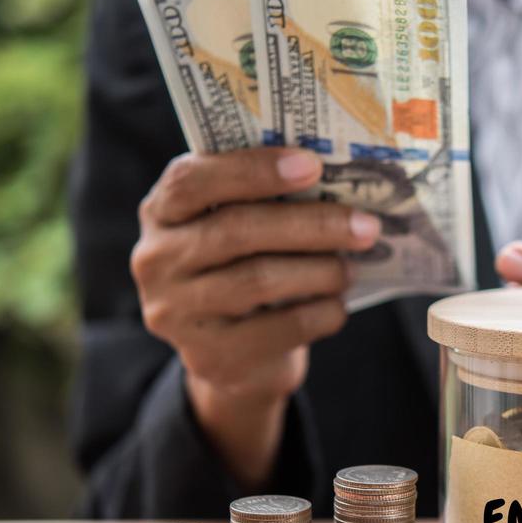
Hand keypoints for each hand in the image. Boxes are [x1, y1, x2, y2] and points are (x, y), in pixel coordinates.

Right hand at [130, 148, 380, 484]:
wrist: (233, 356)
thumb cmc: (243, 269)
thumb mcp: (237, 228)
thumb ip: (263, 200)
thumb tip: (336, 177)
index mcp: (161, 212)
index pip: (192, 180)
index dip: (252, 169)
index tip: (312, 165)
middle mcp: (156, 261)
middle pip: (237, 230)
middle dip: (311, 223)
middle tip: (365, 225)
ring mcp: (176, 313)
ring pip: (259, 280)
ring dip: (320, 270)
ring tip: (351, 268)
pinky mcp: (210, 356)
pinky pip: (278, 329)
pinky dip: (320, 313)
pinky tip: (337, 306)